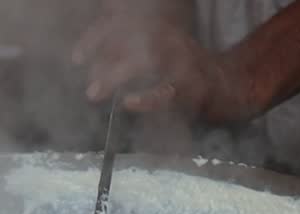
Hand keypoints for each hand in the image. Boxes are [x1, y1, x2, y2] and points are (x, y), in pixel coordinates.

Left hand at [71, 13, 256, 122]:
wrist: (224, 82)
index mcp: (155, 28)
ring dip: (115, 76)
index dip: (95, 39)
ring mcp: (180, 59)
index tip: (75, 59)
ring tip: (94, 93)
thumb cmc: (178, 70)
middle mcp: (167, 37)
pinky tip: (127, 102)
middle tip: (85, 84)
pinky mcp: (192, 84)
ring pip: (144, 60)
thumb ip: (119, 58)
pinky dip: (145, 98)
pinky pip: (165, 92)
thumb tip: (88, 68)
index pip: (120, 24)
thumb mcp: (149, 54)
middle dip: (103, 60)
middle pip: (131, 38)